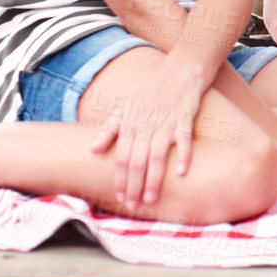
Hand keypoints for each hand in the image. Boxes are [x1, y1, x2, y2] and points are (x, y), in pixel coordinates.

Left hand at [88, 56, 209, 212]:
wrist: (179, 71)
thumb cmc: (151, 92)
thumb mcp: (125, 107)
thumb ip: (109, 129)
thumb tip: (92, 150)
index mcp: (129, 124)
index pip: (121, 158)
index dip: (119, 179)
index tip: (120, 197)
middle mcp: (145, 125)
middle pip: (136, 161)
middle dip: (133, 186)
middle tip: (133, 205)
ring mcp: (165, 122)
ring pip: (157, 156)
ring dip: (153, 180)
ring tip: (151, 199)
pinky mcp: (185, 118)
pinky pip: (183, 140)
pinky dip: (182, 156)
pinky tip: (181, 173)